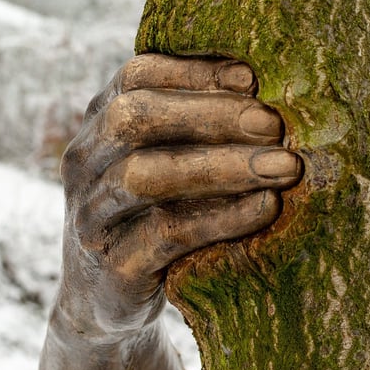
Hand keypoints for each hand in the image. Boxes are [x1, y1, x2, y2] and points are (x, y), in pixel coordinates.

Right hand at [57, 54, 301, 336]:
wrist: (104, 298)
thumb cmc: (153, 211)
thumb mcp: (165, 159)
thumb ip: (196, 124)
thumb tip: (270, 91)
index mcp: (99, 122)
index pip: (136, 77)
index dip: (193, 71)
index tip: (252, 78)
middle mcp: (86, 162)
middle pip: (134, 119)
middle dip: (210, 115)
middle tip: (273, 124)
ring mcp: (92, 215)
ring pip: (146, 176)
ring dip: (222, 167)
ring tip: (284, 166)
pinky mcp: (113, 266)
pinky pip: (167, 234)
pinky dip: (221, 218)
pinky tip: (265, 207)